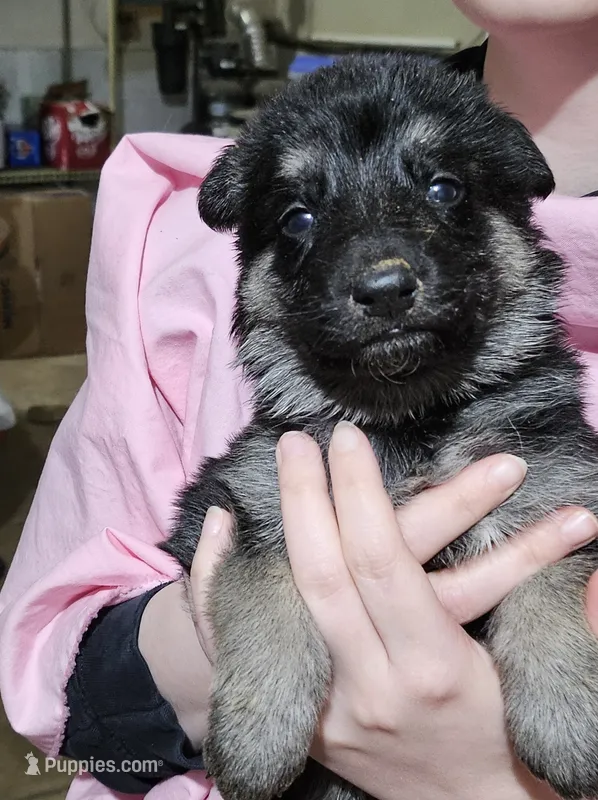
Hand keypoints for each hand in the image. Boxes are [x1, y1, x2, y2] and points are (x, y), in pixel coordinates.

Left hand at [193, 423, 596, 799]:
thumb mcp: (534, 665)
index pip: (384, 562)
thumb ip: (551, 599)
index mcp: (436, 669)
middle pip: (323, 576)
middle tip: (298, 439)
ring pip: (281, 607)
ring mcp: (328, 710)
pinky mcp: (305, 719)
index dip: (361, 493)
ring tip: (270, 471)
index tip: (349, 440)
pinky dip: (223, 587)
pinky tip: (220, 533)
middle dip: (307, 497)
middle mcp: (372, 689)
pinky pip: (245, 650)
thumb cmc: (513, 735)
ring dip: (271, 530)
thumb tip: (584, 523)